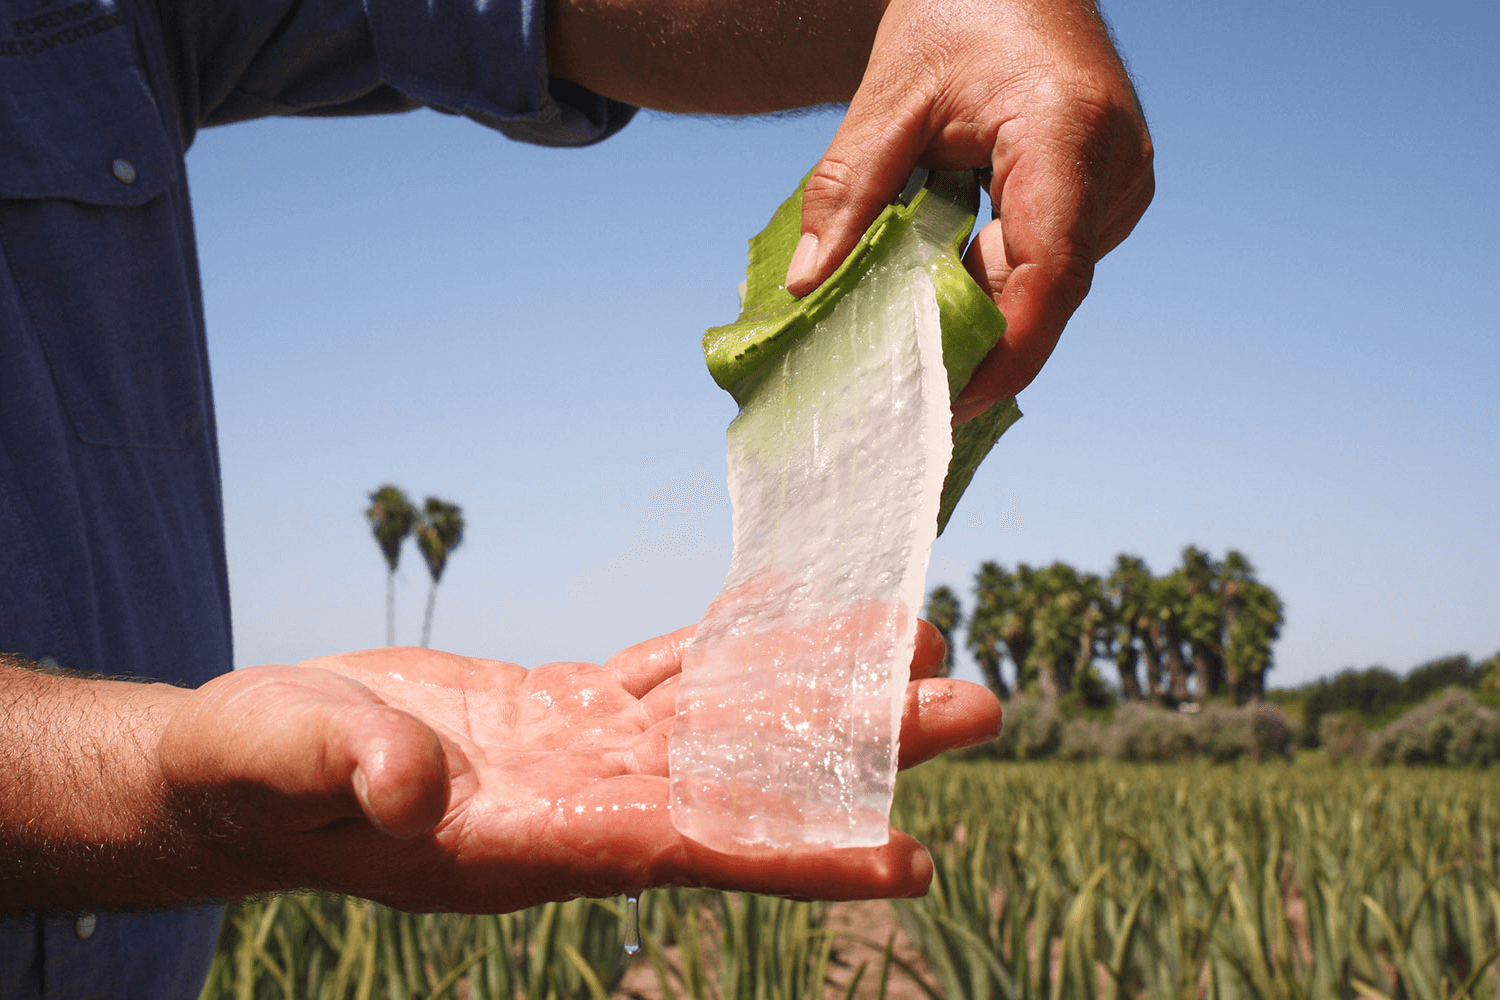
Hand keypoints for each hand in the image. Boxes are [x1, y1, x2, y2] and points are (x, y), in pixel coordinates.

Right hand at [158, 623, 998, 911]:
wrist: (251, 764)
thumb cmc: (255, 774)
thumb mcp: (278, 762)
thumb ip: (343, 770)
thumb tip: (413, 783)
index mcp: (528, 841)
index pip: (688, 847)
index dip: (800, 850)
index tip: (907, 854)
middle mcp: (579, 804)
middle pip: (744, 775)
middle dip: (857, 748)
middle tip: (975, 707)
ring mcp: (580, 754)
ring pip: (724, 714)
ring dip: (818, 683)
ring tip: (915, 644)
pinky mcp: (564, 707)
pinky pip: (671, 671)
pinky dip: (736, 642)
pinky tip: (794, 614)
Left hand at [785, 0, 1154, 421]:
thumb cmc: (961, 7)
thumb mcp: (889, 98)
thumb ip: (849, 191)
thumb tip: (809, 284)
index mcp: (1066, 132)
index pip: (1051, 271)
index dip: (1006, 351)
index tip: (950, 403)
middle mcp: (1113, 166)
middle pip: (1047, 288)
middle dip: (977, 343)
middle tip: (902, 392)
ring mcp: (1119, 183)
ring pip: (1047, 282)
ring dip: (981, 311)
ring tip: (908, 346)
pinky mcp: (1107, 194)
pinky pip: (1050, 260)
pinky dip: (993, 282)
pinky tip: (938, 296)